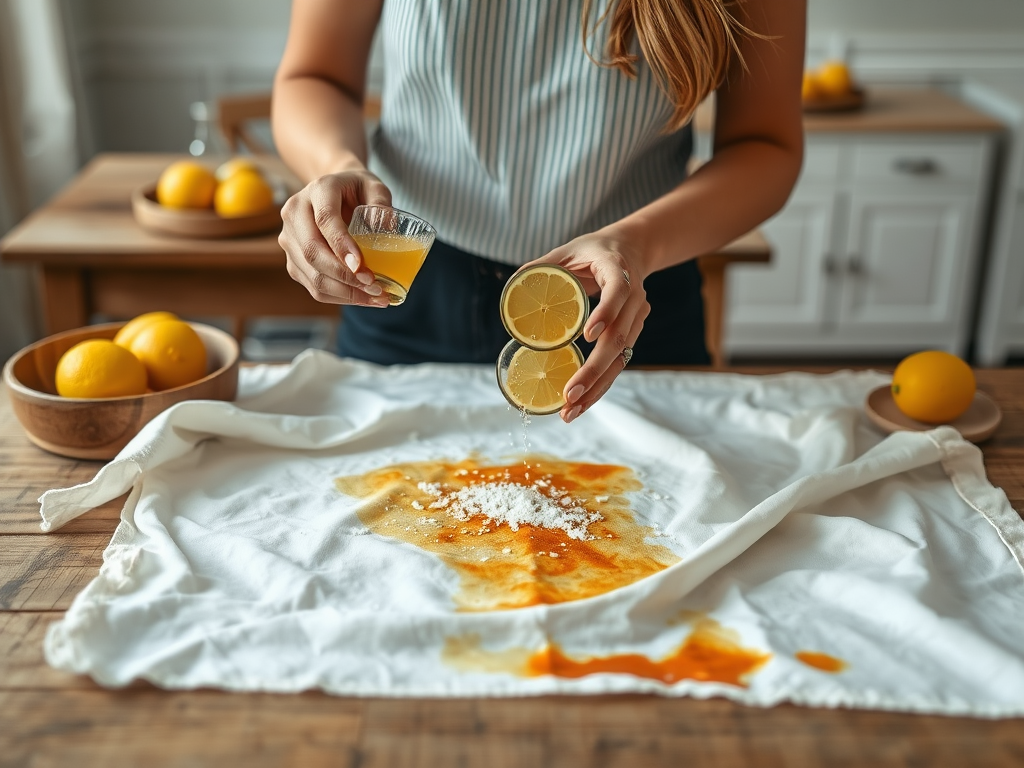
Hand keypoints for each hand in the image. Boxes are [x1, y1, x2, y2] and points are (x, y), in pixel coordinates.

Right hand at [279, 170, 392, 306]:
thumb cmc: (357, 190)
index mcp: (318, 190)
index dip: (342, 246)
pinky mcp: (293, 260)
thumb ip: (382, 202)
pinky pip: (313, 286)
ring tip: (376, 297)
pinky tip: (363, 298)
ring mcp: (290, 239)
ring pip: (312, 274)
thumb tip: (387, 229)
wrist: (333, 193)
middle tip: (375, 286)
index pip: (325, 220)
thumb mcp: (374, 186)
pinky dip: (340, 297)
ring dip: (345, 292)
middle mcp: (295, 214)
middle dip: (345, 275)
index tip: (362, 267)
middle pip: (312, 252)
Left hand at [529, 231, 650, 423]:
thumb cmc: (591, 250)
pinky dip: (600, 384)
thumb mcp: (565, 250)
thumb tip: (510, 290)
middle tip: (569, 394)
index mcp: (618, 268)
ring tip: (571, 410)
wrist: (630, 249)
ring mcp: (637, 316)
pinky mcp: (633, 332)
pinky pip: (619, 362)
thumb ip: (539, 267)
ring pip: (622, 356)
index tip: (587, 335)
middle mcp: (635, 295)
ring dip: (597, 386)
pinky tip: (581, 402)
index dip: (605, 313)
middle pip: (620, 336)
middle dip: (594, 369)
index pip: (618, 291)